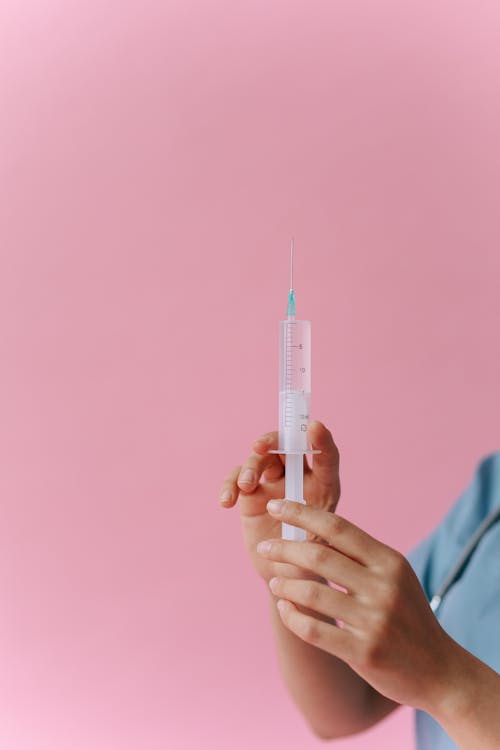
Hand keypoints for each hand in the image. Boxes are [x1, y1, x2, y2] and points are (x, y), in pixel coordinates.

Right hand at [218, 421, 340, 582]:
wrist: (284, 578)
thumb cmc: (308, 562)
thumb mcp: (316, 550)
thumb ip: (307, 530)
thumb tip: (293, 510)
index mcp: (324, 486)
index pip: (326, 456)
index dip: (322, 439)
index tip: (314, 426)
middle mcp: (299, 478)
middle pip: (287, 446)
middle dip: (273, 440)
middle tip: (260, 446)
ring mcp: (273, 483)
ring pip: (260, 459)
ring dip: (250, 467)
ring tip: (245, 487)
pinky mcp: (250, 494)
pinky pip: (237, 479)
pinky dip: (229, 485)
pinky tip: (226, 501)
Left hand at [256, 499, 454, 711]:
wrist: (438, 670)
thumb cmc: (408, 616)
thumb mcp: (395, 577)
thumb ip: (361, 556)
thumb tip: (312, 531)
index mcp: (389, 561)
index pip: (337, 527)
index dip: (302, 513)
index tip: (276, 507)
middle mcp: (383, 586)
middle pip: (318, 555)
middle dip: (284, 548)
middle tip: (265, 547)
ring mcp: (374, 620)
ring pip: (311, 593)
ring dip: (284, 584)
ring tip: (273, 582)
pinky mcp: (364, 652)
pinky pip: (313, 630)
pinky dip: (292, 617)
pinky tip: (284, 609)